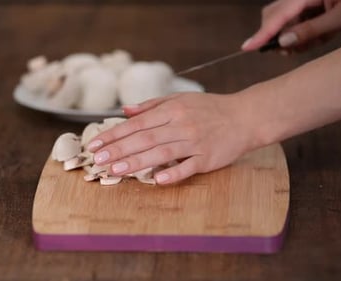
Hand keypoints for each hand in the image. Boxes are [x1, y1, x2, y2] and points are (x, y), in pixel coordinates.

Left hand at [87, 92, 257, 183]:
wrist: (245, 117)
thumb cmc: (209, 108)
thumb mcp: (179, 99)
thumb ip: (151, 106)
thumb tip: (124, 110)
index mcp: (171, 110)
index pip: (136, 124)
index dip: (114, 134)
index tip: (95, 145)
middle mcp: (181, 124)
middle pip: (144, 138)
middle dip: (118, 149)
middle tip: (97, 160)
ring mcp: (195, 142)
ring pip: (161, 152)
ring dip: (137, 162)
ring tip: (115, 170)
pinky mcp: (208, 158)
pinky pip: (189, 167)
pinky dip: (173, 172)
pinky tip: (157, 180)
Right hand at [242, 0, 340, 51]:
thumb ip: (312, 29)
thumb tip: (283, 42)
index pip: (280, 14)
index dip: (263, 32)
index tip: (247, 47)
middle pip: (276, 14)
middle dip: (278, 34)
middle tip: (289, 51)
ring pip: (286, 20)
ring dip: (294, 37)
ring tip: (315, 42)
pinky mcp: (314, 5)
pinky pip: (298, 21)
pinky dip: (305, 34)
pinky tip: (321, 36)